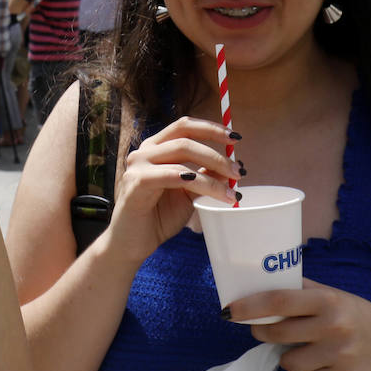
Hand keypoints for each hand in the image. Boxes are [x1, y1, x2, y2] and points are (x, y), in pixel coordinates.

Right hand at [102, 116, 239, 265]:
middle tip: (238, 172)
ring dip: (212, 173)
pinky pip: (171, 175)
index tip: (235, 138)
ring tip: (231, 191)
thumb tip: (233, 166)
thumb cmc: (158, 217)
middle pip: (185, 139)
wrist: (132, 243)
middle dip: (217, 154)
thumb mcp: (188, 193)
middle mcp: (143, 151)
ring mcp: (137, 166)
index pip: (184, 126)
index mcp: (155, 148)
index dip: (211, 128)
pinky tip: (211, 189)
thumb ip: (205, 176)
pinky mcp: (136, 183)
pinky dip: (195, 180)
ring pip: (181, 156)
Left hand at [231, 279, 370, 370]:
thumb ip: (299, 289)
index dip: (250, 306)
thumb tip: (256, 282)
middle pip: (278, 334)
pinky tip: (322, 361)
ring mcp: (340, 355)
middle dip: (262, 332)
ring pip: (289, 362)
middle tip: (261, 329)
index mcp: (327, 300)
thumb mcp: (331, 294)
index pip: (279, 301)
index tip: (229, 310)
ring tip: (303, 347)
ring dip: (288, 356)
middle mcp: (334, 327)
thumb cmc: (354, 314)